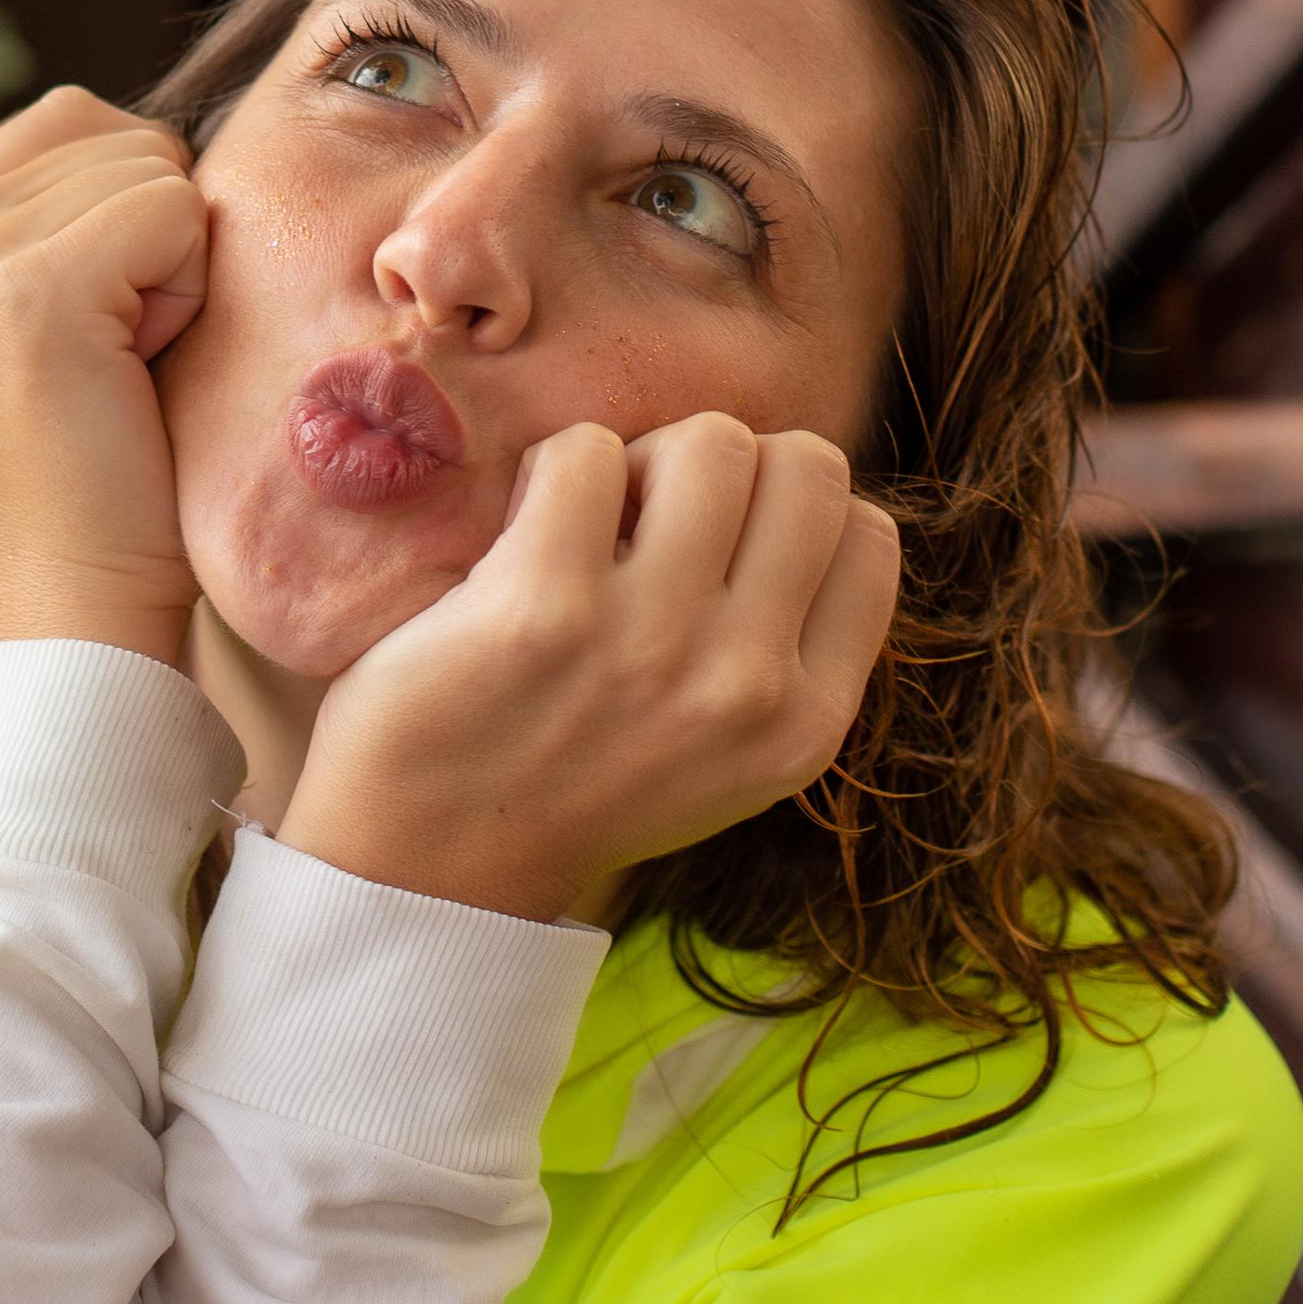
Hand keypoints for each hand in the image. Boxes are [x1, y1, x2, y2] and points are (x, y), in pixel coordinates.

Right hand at [0, 86, 209, 663]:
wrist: (79, 603)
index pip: (77, 117)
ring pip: (151, 168)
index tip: (99, 328)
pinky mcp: (24, 292)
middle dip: (156, 233)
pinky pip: (172, 213)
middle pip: (117, 130)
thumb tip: (166, 127)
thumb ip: (75, 208)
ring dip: (176, 265)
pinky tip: (139, 370)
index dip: (131, 210)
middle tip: (116, 356)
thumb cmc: (104, 462)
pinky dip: (186, 290)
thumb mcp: (62, 307)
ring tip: (123, 365)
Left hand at [279, 414, 898, 922]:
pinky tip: (530, 530)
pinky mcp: (545, 605)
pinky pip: (587, 452)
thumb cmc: (578, 774)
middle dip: (730, 468)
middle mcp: (745, 684)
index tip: (726, 544)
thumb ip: (782, 642)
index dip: (794, 511)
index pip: (870, 539)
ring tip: (598, 521)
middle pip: (806, 468)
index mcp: (804, 723)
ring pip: (710, 442)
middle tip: (659, 520)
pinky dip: (555, 470)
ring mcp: (650, 642)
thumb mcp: (729, 751)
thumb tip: (804, 488)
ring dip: (645, 459)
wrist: (432, 861)